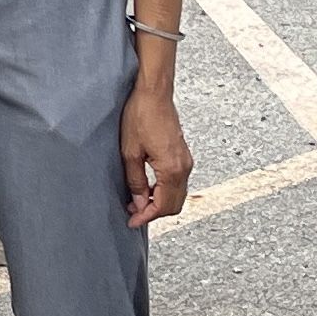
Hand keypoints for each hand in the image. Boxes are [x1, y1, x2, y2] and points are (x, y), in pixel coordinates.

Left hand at [120, 84, 193, 225]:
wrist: (154, 94)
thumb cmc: (140, 117)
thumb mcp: (130, 152)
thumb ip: (136, 181)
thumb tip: (138, 203)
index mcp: (172, 169)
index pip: (163, 205)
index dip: (147, 217)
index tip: (131, 222)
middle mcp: (184, 167)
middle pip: (174, 204)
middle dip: (154, 212)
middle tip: (133, 213)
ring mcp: (186, 161)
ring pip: (177, 194)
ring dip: (159, 201)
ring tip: (136, 201)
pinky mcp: (182, 155)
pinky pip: (177, 182)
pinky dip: (164, 190)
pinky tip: (147, 187)